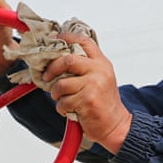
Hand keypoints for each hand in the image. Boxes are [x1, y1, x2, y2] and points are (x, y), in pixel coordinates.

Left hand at [43, 33, 132, 153]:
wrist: (115, 124)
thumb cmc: (104, 103)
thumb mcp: (100, 78)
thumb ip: (84, 67)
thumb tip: (57, 59)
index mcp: (102, 63)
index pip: (83, 42)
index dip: (66, 38)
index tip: (53, 40)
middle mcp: (99, 71)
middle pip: (68, 60)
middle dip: (52, 68)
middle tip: (47, 76)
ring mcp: (94, 85)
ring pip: (61, 84)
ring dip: (56, 94)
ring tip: (62, 99)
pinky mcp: (87, 100)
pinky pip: (63, 101)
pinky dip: (61, 108)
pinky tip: (69, 110)